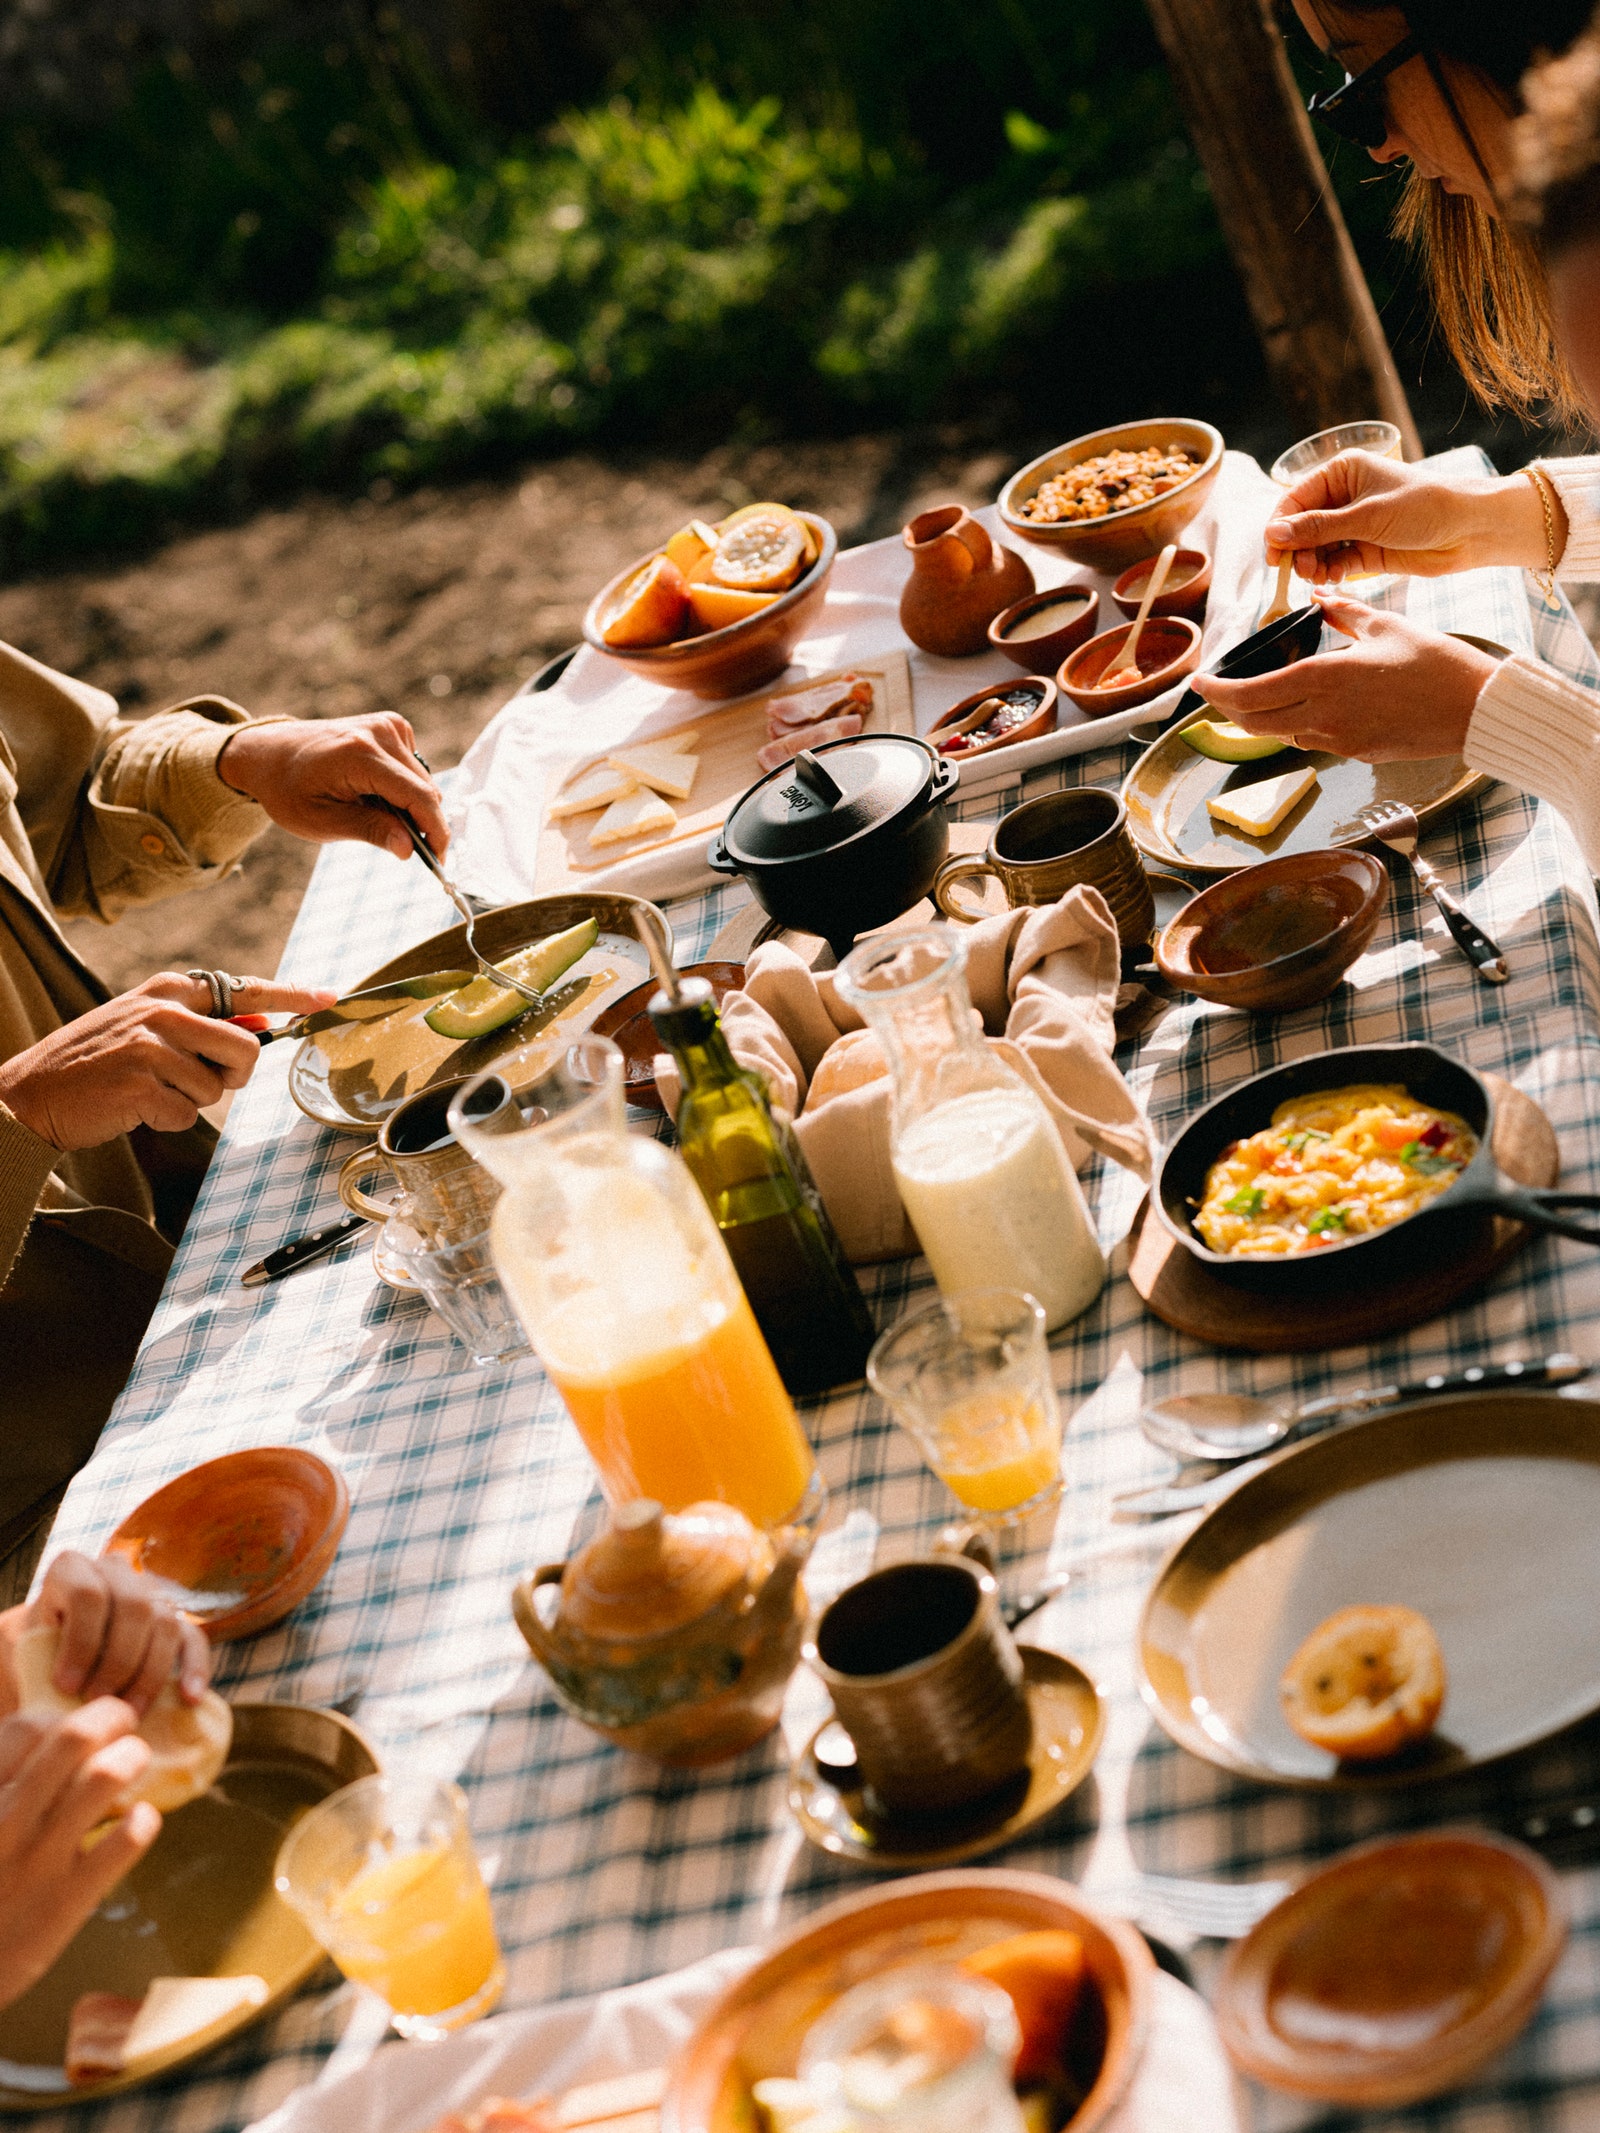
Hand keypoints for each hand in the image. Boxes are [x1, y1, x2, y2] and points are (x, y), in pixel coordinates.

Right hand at [0, 972, 335, 1151]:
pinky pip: (188, 1114)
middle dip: (234, 1075)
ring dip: (191, 1100)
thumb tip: (262, 1022)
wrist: (32, 1093)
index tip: (328, 998)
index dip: (291, 994)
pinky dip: (167, 1120)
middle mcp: (163, 1009)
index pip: (243, 987)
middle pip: (245, 1048)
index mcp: (168, 988)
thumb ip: (201, 1022)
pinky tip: (134, 1107)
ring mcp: (152, 1045)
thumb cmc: (96, 1062)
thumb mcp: (146, 1025)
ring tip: (148, 1090)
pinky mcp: (142, 1082)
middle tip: (196, 1080)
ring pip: (217, 1087)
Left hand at [0, 1552, 212, 1717]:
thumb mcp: (29, 1645)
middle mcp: (115, 1571)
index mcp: (72, 1569)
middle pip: (134, 1607)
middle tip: (99, 1701)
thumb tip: (60, 1694)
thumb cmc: (38, 1651)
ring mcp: (149, 1592)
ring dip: (150, 1672)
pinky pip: (193, 1638)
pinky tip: (190, 1698)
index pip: (89, 1594)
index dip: (81, 1641)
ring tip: (130, 1712)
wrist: (56, 1648)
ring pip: (166, 1622)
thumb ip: (42, 1656)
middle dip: (119, 1660)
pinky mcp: (175, 1619)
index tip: (66, 1686)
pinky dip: (195, 1668)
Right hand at [0, 1700, 160, 2009]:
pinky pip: (127, 1840)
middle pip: (75, 1737)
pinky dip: (143, 1819)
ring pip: (105, 1777)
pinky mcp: (66, 1902)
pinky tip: (138, 1820)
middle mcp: (4, 1821)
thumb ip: (3, 1783)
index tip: (76, 1726)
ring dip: (131, 1757)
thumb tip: (42, 1735)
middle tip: (122, 1723)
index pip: (28, 1727)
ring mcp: (37, 1861)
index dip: (62, 1716)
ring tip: (133, 1762)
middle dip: (111, 1718)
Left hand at [218, 713, 448, 861]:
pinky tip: (373, 791)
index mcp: (360, 755)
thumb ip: (370, 831)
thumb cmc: (289, 790)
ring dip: (409, 805)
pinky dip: (402, 787)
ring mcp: (387, 725)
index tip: (439, 860)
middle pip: (426, 789)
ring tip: (370, 811)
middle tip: (398, 846)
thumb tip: (410, 849)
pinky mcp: (391, 726)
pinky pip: (414, 768)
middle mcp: (379, 733)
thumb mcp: (322, 821)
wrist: (270, 754)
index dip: (435, 831)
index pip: (418, 796)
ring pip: (423, 780)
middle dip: (421, 822)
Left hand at [1194, 597, 1497, 760]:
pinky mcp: (1355, 755)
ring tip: (1257, 698)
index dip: (1217, 692)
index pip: (1250, 694)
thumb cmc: (1436, 663)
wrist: (1476, 709)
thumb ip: (1342, 610)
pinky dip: (1298, 726)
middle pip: (1254, 723)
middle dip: (1229, 709)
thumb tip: (1317, 592)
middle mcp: (1322, 716)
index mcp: (1323, 679)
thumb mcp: (1385, 625)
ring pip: (1281, 734)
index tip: (1200, 684)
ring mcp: (1338, 741)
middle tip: (1219, 694)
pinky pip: (1312, 741)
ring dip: (1264, 719)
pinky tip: (1305, 709)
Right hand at [1265, 451, 1553, 583]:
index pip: (1295, 498)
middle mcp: (1344, 498)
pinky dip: (1328, 572)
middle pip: (1301, 526)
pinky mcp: (1365, 552)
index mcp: (1343, 473)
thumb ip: (1318, 528)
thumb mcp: (1367, 516)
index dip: (1280, 525)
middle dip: (1296, 548)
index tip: (1273, 551)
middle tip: (1297, 568)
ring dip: (1310, 563)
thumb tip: (1273, 534)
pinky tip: (1331, 578)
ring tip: (1316, 574)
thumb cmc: (1424, 507)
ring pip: (1315, 548)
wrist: (1469, 529)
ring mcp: (1354, 526)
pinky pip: (1334, 563)